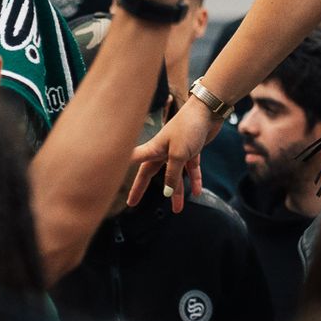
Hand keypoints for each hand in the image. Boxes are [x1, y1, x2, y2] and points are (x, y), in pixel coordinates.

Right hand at [127, 93, 216, 213]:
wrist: (208, 110)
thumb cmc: (188, 127)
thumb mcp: (177, 154)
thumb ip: (171, 174)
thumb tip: (166, 193)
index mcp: (155, 149)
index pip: (136, 163)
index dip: (126, 173)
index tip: (112, 182)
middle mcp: (164, 150)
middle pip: (151, 173)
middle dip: (143, 188)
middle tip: (134, 203)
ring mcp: (179, 150)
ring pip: (175, 175)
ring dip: (176, 191)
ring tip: (177, 209)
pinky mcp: (193, 149)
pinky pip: (191, 169)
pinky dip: (194, 180)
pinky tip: (197, 192)